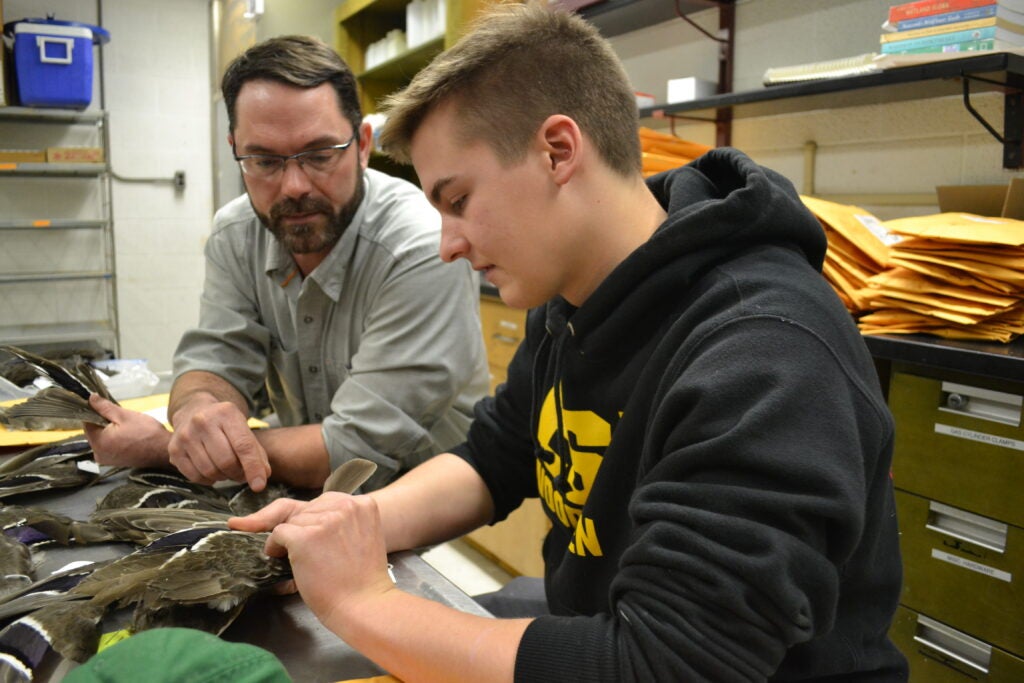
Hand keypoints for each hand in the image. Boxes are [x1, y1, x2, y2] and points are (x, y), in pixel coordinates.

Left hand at [84, 394, 171, 467]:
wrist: (164, 451)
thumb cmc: (147, 433)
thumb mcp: (125, 415)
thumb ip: (105, 407)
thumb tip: (90, 399)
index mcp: (98, 442)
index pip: (87, 422)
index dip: (96, 412)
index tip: (108, 407)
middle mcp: (98, 454)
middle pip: (94, 431)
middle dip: (105, 422)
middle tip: (122, 419)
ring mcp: (106, 460)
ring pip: (102, 438)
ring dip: (110, 430)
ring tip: (127, 428)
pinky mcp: (114, 462)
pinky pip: (108, 445)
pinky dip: (115, 439)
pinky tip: (128, 436)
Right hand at [168, 399, 270, 490]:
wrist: (194, 411)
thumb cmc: (224, 424)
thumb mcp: (243, 429)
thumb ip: (256, 452)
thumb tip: (263, 476)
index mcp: (226, 413)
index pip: (243, 446)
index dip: (253, 468)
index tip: (259, 486)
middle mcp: (202, 421)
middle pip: (226, 461)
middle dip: (237, 473)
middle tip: (241, 473)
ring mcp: (185, 435)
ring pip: (210, 471)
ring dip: (223, 477)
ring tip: (226, 470)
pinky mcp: (174, 450)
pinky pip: (195, 477)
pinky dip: (208, 480)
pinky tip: (212, 471)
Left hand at [231, 493, 394, 625]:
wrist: (362, 604)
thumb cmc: (360, 579)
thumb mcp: (360, 538)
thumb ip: (340, 522)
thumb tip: (294, 514)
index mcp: (363, 504)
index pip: (324, 502)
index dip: (315, 523)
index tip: (317, 541)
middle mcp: (345, 506)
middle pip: (307, 510)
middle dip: (304, 531)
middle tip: (316, 556)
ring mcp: (324, 520)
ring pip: (292, 522)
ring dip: (292, 541)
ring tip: (308, 562)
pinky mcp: (304, 537)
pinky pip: (278, 533)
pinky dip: (275, 548)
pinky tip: (288, 562)